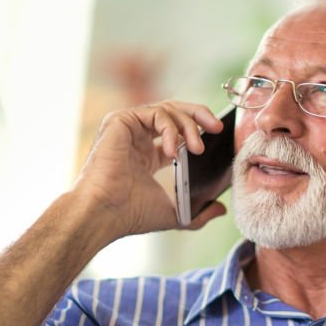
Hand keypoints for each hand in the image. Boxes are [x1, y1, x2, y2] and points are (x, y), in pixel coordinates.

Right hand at [72, 101, 226, 237]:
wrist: (105, 214)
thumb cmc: (131, 215)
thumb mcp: (176, 214)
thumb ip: (199, 212)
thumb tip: (220, 209)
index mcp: (146, 155)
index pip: (175, 131)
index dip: (197, 130)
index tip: (218, 135)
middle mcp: (136, 137)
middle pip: (174, 112)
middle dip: (199, 116)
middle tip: (218, 127)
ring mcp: (127, 127)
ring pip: (167, 109)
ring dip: (188, 125)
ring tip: (198, 148)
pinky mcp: (120, 121)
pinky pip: (155, 113)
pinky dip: (170, 128)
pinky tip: (175, 150)